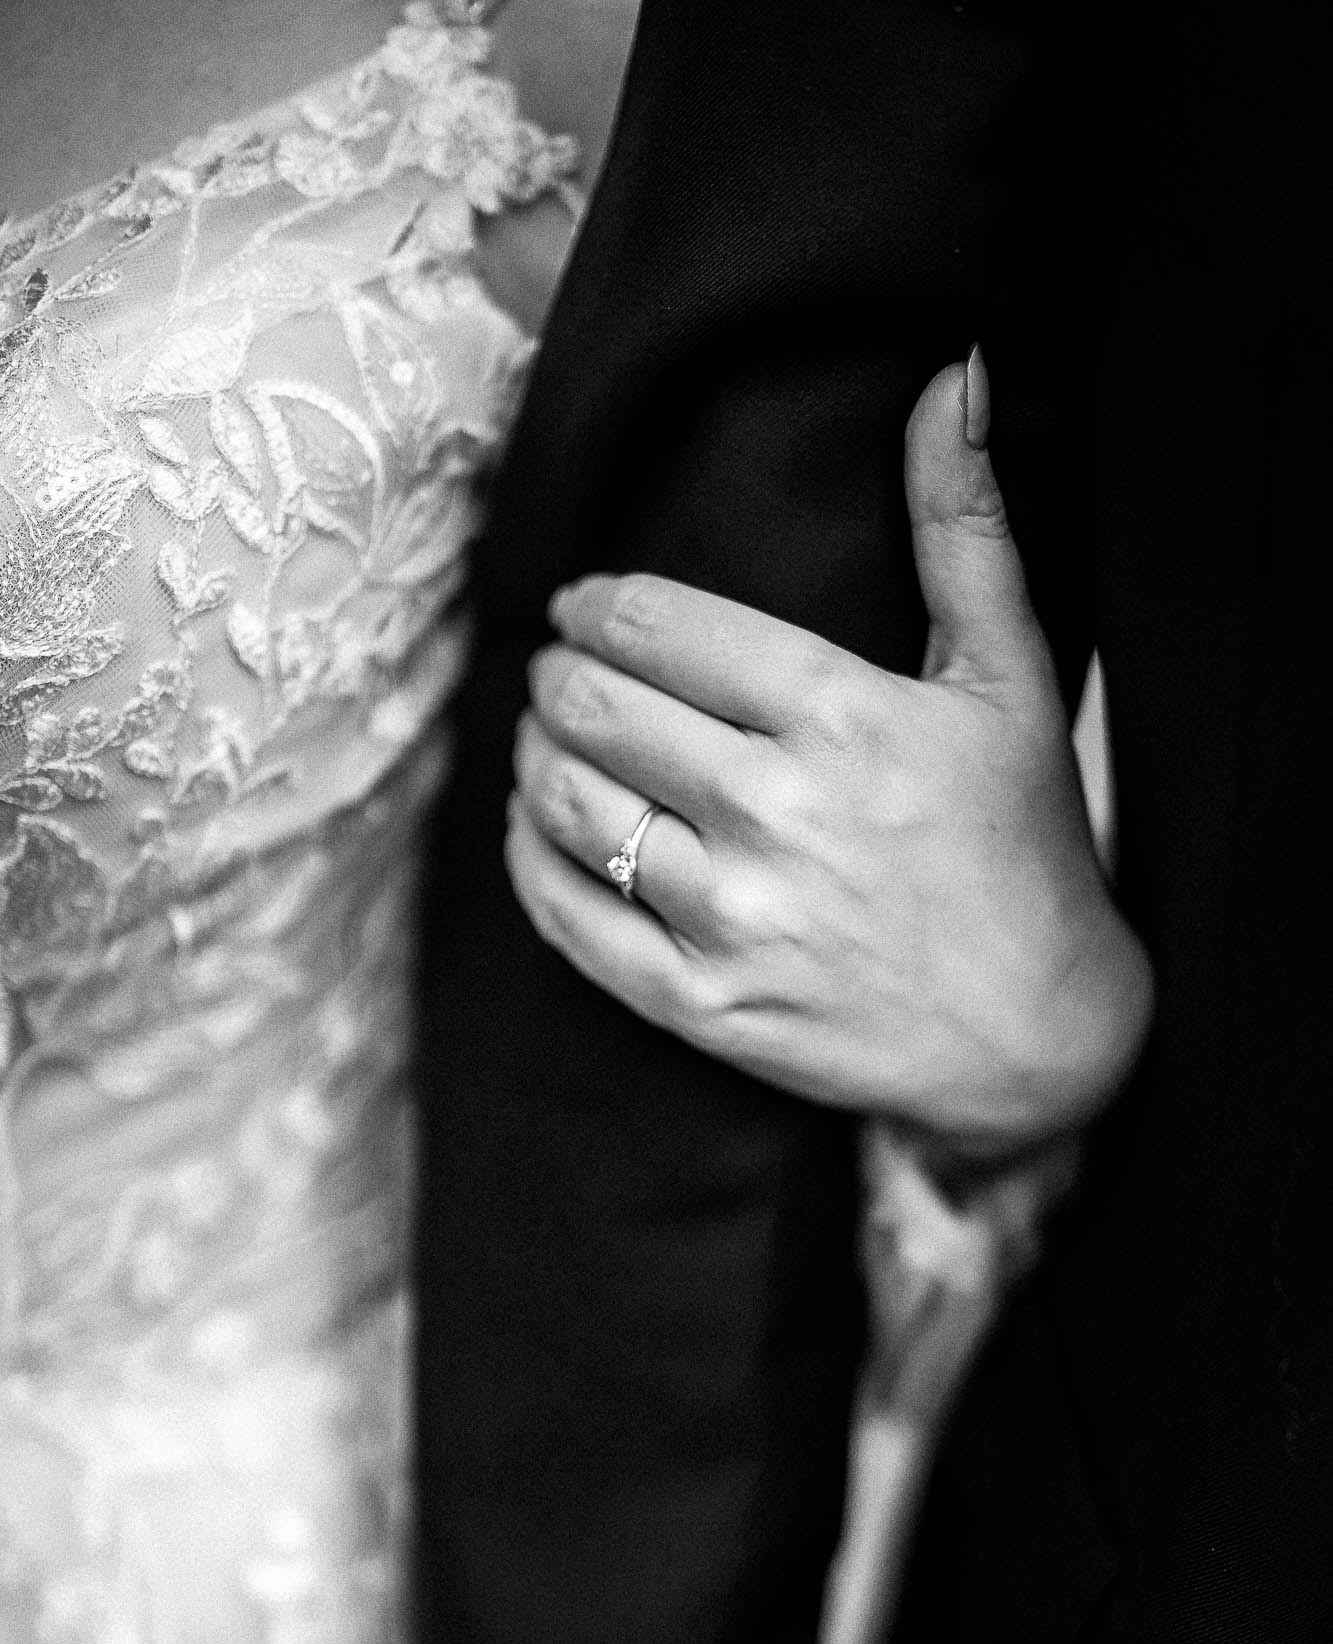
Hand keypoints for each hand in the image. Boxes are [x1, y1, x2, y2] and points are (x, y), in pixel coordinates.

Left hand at [506, 354, 1151, 1158]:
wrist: (1038, 1036)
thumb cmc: (1022, 846)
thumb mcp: (1010, 677)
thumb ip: (964, 526)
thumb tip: (959, 373)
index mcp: (841, 716)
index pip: (658, 627)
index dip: (595, 605)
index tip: (581, 606)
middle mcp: (775, 811)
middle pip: (595, 709)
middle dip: (557, 676)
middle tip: (558, 672)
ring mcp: (734, 915)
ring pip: (568, 806)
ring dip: (534, 758)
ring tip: (546, 740)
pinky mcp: (705, 1005)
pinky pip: (568, 920)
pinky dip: (530, 863)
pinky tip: (535, 831)